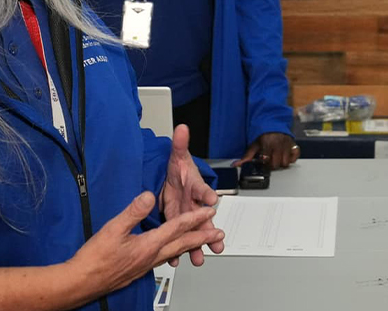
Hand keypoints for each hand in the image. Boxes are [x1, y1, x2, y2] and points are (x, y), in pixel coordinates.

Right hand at [64, 192, 221, 301]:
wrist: (82, 282)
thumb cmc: (95, 259)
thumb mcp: (113, 229)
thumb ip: (133, 212)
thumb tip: (148, 196)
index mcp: (148, 245)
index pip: (177, 228)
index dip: (195, 218)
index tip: (209, 212)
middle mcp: (151, 256)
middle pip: (183, 243)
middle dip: (202, 236)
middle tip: (218, 233)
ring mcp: (145, 265)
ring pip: (174, 252)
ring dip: (190, 245)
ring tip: (201, 241)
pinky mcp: (138, 269)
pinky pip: (163, 258)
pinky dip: (173, 251)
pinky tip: (170, 251)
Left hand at [159, 124, 224, 266]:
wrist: (170, 177)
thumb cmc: (179, 168)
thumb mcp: (177, 155)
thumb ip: (179, 144)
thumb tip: (181, 128)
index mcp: (196, 187)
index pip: (204, 190)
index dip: (207, 196)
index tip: (211, 201)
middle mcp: (194, 203)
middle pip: (205, 218)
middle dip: (210, 232)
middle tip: (217, 243)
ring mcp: (186, 214)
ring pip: (194, 232)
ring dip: (197, 246)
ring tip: (199, 259)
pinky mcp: (176, 221)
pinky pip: (179, 236)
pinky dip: (179, 248)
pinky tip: (177, 259)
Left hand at [235, 132, 299, 169]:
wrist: (275, 124)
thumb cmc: (265, 134)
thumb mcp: (254, 144)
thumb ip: (247, 156)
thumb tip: (236, 164)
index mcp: (268, 144)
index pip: (267, 161)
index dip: (264, 162)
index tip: (262, 159)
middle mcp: (279, 145)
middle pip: (276, 164)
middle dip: (272, 164)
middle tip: (269, 160)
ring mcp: (287, 145)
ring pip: (286, 163)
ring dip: (281, 162)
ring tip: (277, 158)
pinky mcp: (294, 145)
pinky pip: (295, 156)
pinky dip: (291, 158)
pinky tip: (285, 156)